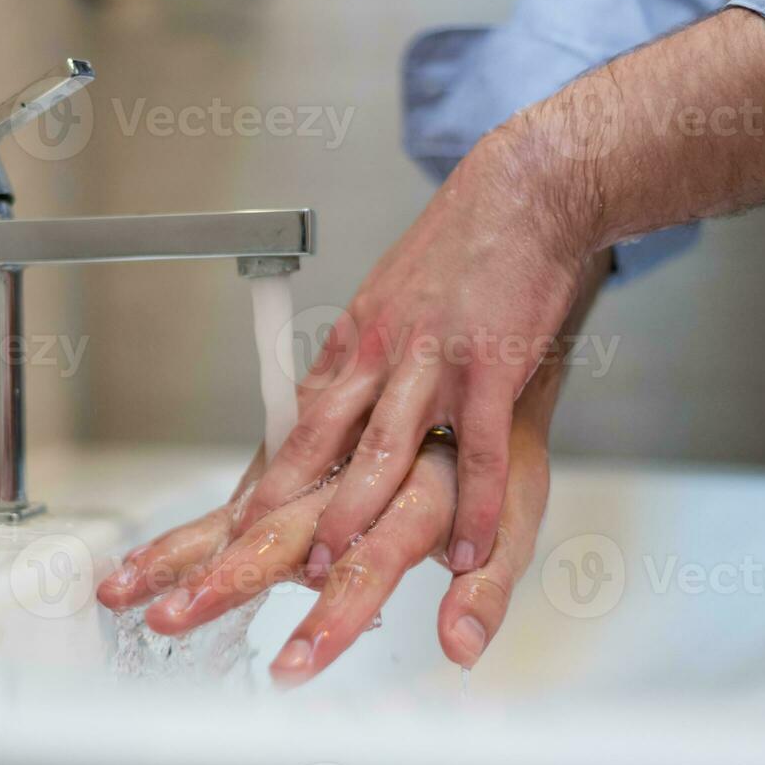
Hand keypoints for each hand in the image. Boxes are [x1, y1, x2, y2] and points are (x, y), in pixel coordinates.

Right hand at [95, 427, 548, 683]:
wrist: (485, 313)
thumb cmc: (503, 434)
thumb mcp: (517, 514)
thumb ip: (487, 588)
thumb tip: (459, 650)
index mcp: (419, 487)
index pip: (368, 564)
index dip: (330, 618)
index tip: (292, 664)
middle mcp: (361, 460)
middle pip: (285, 529)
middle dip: (228, 580)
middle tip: (172, 621)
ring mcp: (330, 438)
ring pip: (248, 497)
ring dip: (190, 546)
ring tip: (129, 590)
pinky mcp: (312, 423)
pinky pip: (254, 472)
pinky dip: (209, 518)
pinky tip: (155, 556)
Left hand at [238, 126, 590, 581]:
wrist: (523, 195)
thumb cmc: (462, 247)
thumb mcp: (389, 296)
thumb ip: (364, 352)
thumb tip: (333, 396)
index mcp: (356, 341)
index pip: (300, 418)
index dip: (270, 473)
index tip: (241, 517)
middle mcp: (382, 355)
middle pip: (321, 440)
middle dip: (288, 504)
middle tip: (259, 556)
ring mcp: (433, 364)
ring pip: (381, 452)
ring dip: (354, 515)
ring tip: (334, 570)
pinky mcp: (489, 370)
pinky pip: (476, 454)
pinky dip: (469, 508)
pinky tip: (465, 552)